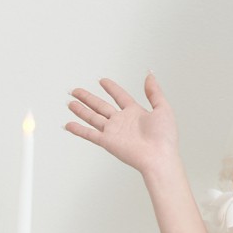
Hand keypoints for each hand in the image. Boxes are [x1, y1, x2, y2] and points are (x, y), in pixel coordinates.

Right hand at [65, 75, 179, 178]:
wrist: (158, 157)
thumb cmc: (164, 137)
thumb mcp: (163, 108)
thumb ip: (154, 92)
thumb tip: (150, 75)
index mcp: (135, 113)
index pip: (120, 96)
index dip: (111, 88)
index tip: (102, 81)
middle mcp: (122, 121)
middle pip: (101, 106)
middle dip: (88, 98)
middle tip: (75, 90)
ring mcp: (113, 131)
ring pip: (92, 117)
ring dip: (80, 110)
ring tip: (70, 102)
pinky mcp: (107, 141)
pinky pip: (89, 134)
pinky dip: (78, 129)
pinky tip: (68, 125)